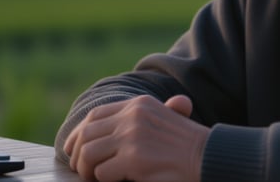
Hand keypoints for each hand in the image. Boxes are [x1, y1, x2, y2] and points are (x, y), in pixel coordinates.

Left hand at [63, 95, 209, 181]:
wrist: (208, 156)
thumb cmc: (187, 144)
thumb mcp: (164, 119)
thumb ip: (140, 120)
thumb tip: (109, 130)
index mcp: (138, 104)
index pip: (95, 115)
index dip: (78, 132)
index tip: (71, 147)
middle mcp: (132, 116)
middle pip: (87, 133)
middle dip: (77, 153)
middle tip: (77, 167)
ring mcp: (132, 136)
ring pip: (90, 153)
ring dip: (86, 169)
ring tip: (91, 177)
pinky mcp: (134, 159)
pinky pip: (103, 172)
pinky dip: (102, 180)